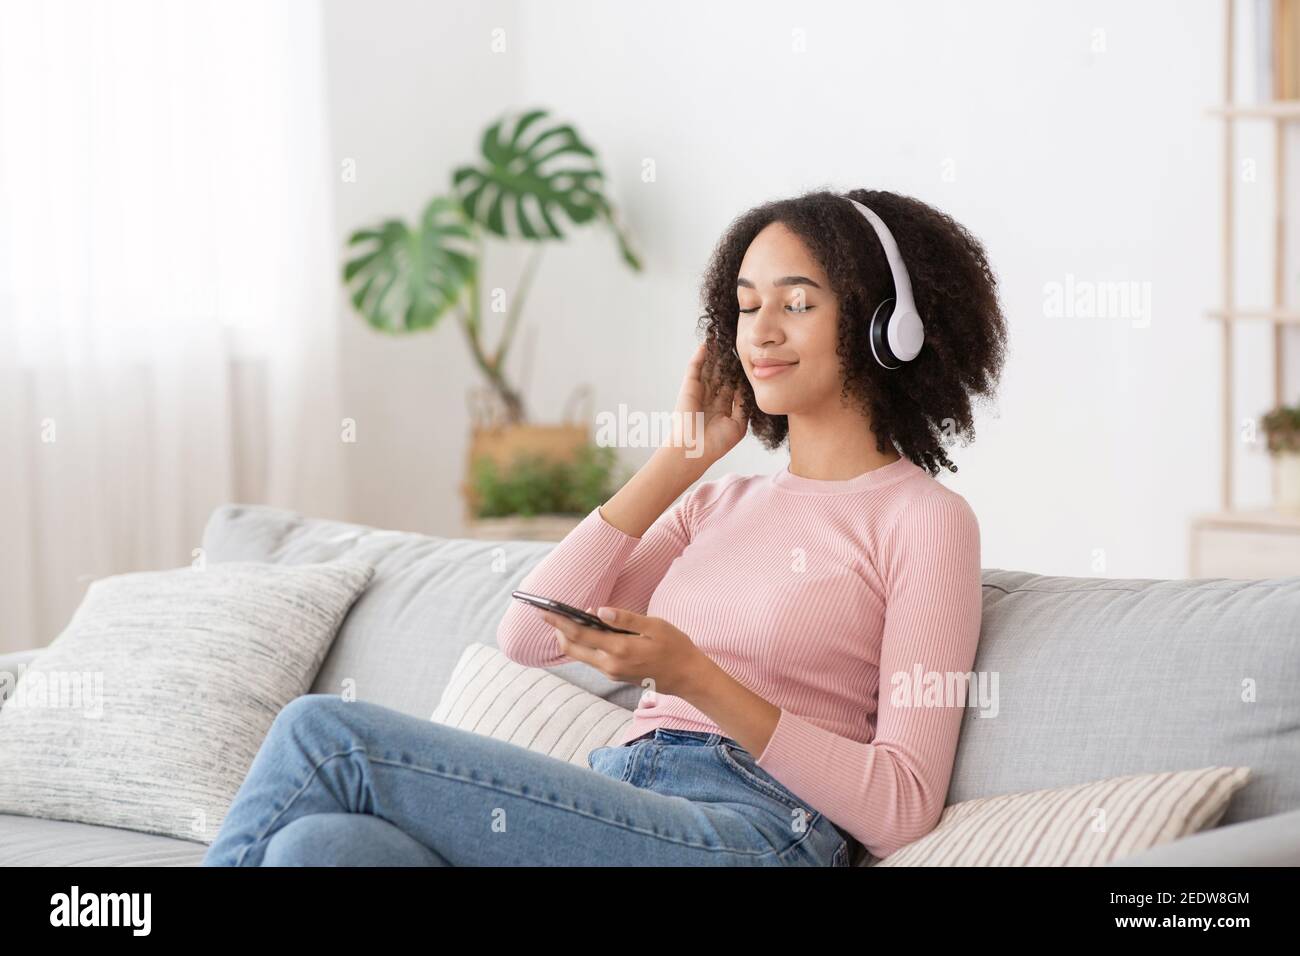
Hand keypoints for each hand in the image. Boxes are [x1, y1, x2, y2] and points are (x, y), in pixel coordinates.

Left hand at [535, 605, 710, 698]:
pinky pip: (591, 658)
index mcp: (620, 649)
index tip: (543, 610)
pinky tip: (584, 631)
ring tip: (562, 618)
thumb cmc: (675, 646)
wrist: (687, 677)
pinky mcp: (614, 675)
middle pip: (572, 648)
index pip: (580, 634)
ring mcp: (611, 672)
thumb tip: (599, 611)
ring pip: (580, 654)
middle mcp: (610, 664)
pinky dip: (583, 644)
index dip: (558, 621)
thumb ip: (625, 619)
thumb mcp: (655, 626)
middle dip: (556, 630)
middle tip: (546, 612)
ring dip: (568, 637)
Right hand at [669, 342, 748, 468]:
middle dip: (728, 360)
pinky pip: (695, 367)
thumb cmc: (717, 442)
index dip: (740, 372)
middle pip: (721, 373)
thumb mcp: (739, 424)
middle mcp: (711, 397)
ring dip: (715, 353)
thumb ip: (743, 405)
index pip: (733, 385)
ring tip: (722, 337)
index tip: (751, 359)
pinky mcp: (689, 386)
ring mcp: (700, 390)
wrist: (695, 449)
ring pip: (709, 367)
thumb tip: (748, 388)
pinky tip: (707, 343)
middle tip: (738, 343)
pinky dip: (700, 355)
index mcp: (723, 406)